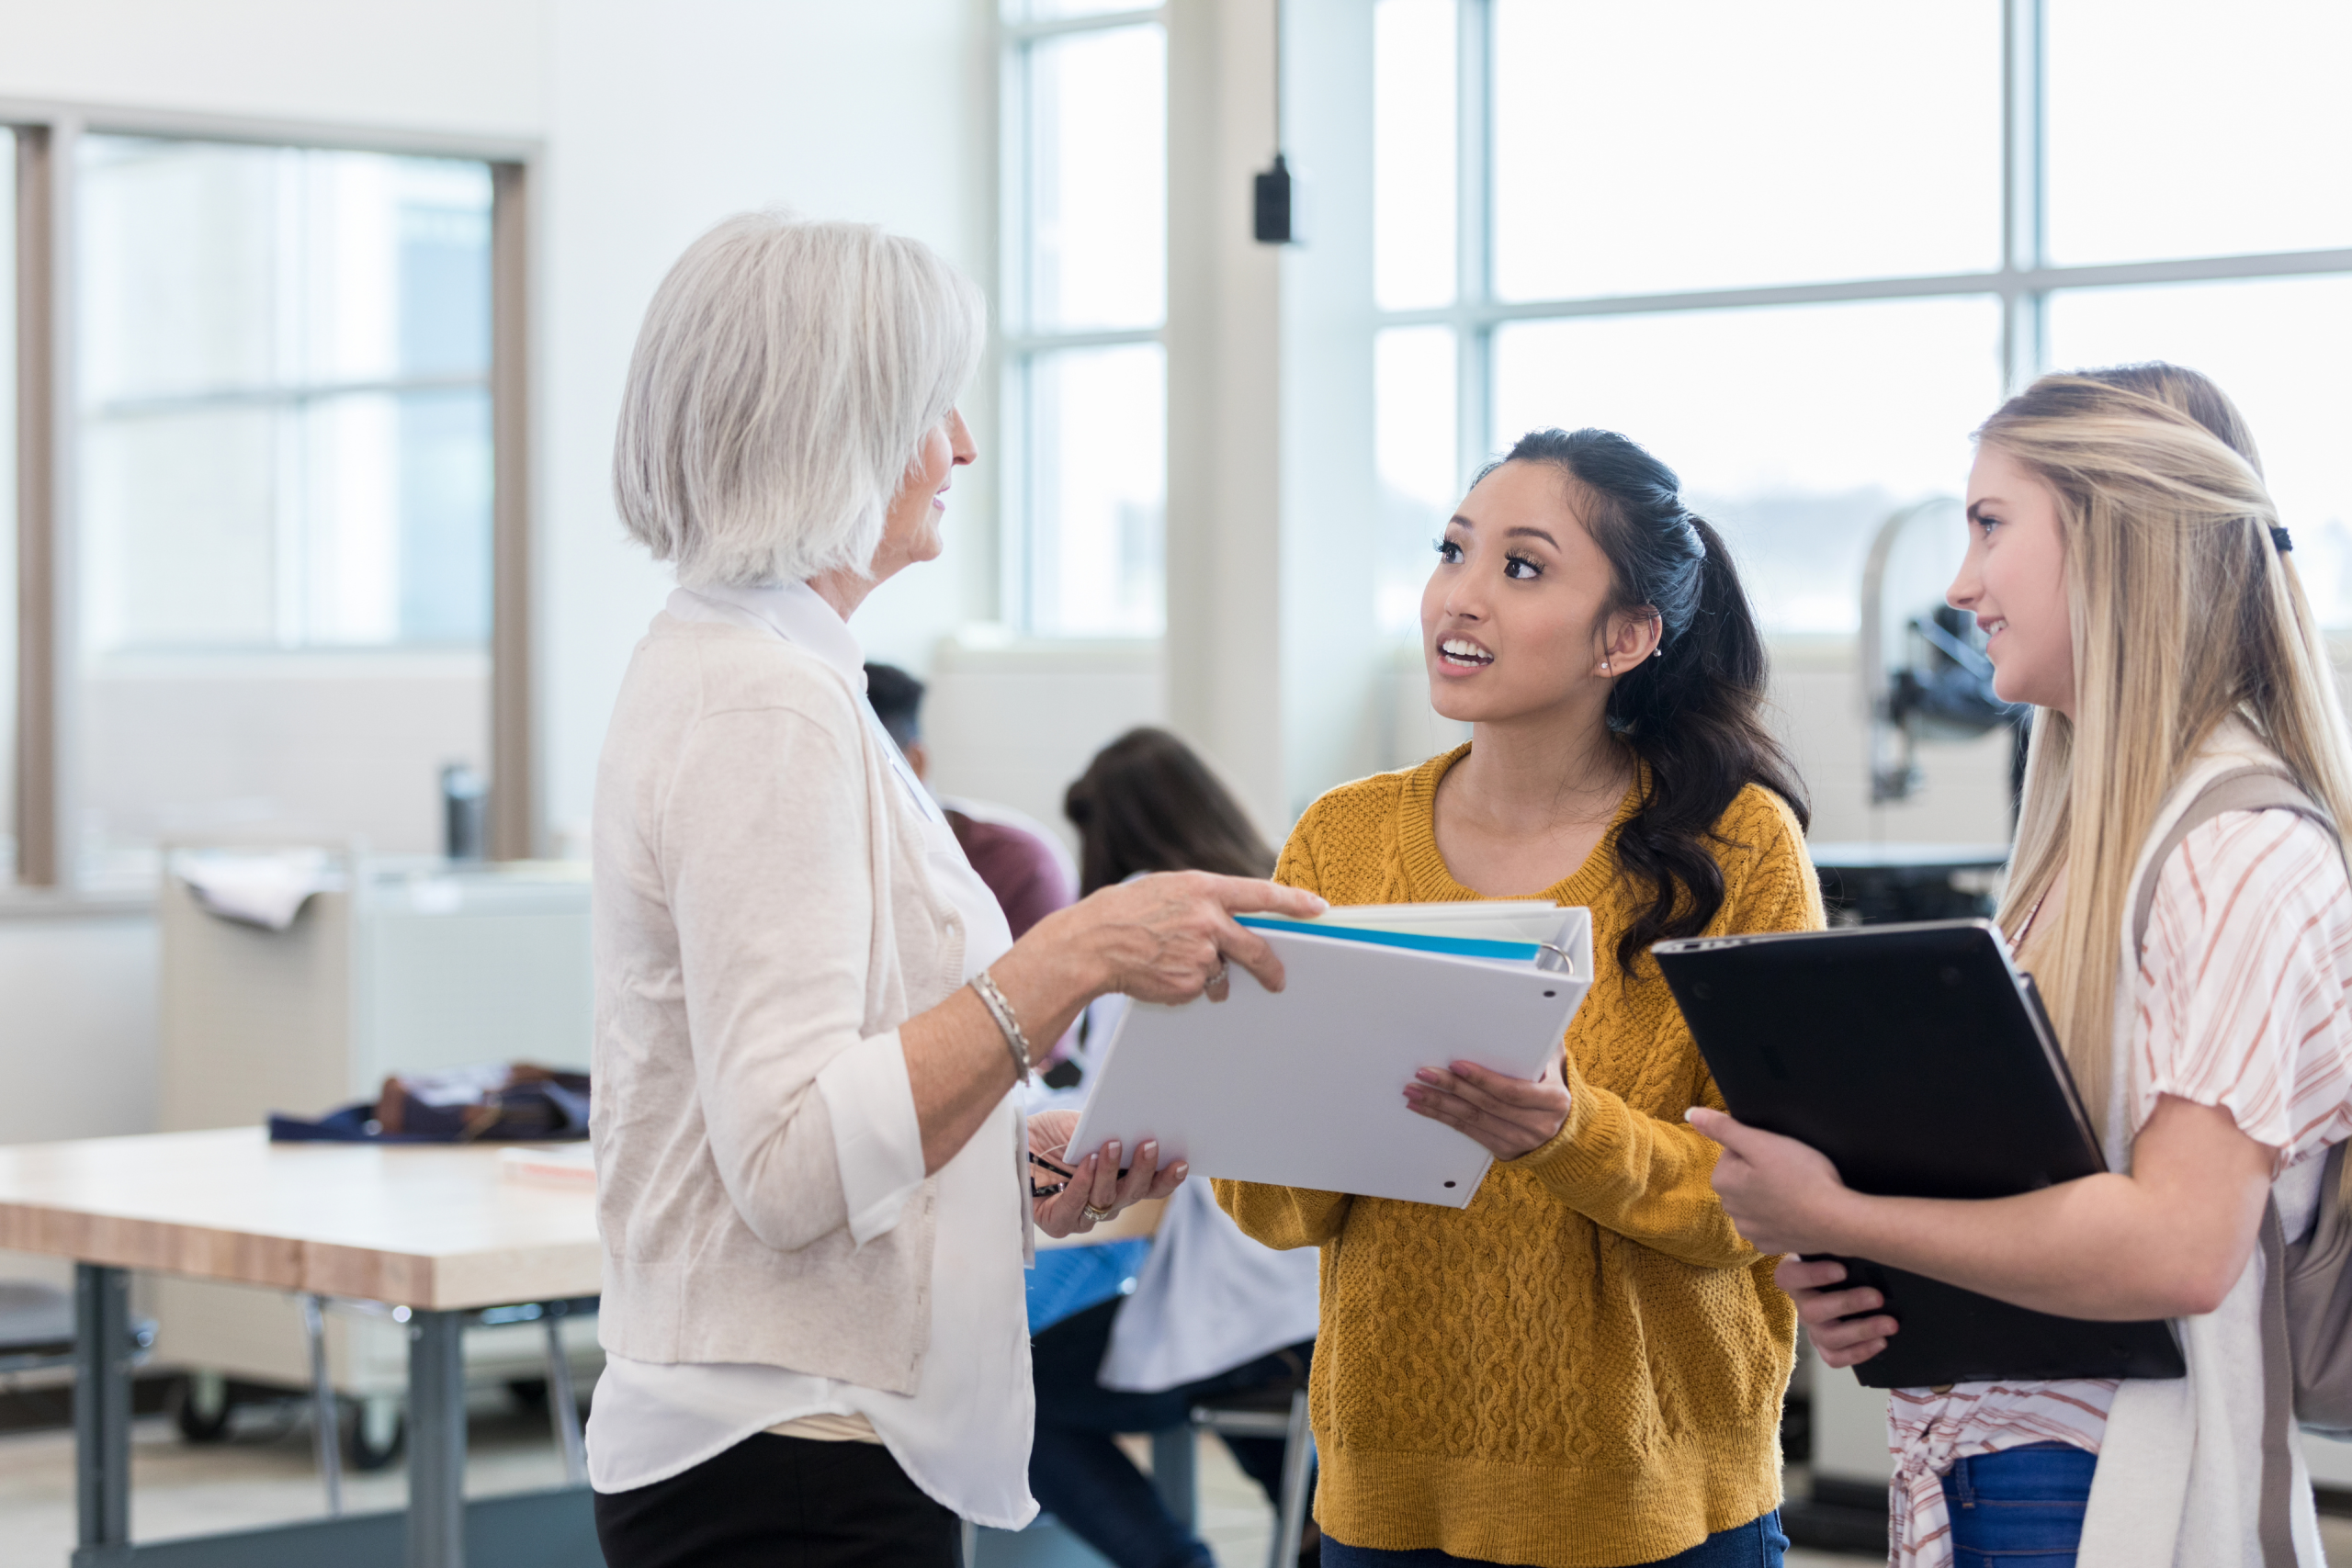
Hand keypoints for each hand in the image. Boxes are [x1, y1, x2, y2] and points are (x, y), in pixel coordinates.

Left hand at [1028, 1110, 1186, 1238]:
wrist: (1012, 1142)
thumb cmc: (1051, 1134)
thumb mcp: (1084, 1126)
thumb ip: (1109, 1131)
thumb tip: (1137, 1122)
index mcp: (1120, 1183)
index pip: (1150, 1187)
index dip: (1167, 1178)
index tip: (1182, 1161)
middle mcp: (1105, 1204)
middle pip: (1132, 1194)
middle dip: (1143, 1169)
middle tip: (1149, 1144)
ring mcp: (1082, 1216)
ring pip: (1106, 1200)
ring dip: (1110, 1171)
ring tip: (1110, 1144)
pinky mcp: (1058, 1222)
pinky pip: (1074, 1207)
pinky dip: (1083, 1183)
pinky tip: (1087, 1162)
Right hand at [1057, 872, 1326, 1005]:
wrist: (1092, 943)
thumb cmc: (1125, 912)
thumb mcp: (1168, 889)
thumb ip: (1205, 900)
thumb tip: (1235, 920)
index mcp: (1204, 890)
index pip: (1261, 894)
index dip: (1294, 901)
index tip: (1319, 907)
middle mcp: (1208, 921)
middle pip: (1255, 948)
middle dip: (1270, 968)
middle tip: (1277, 979)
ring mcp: (1200, 955)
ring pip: (1220, 971)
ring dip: (1207, 973)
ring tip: (1171, 961)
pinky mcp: (1188, 984)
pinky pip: (1198, 988)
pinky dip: (1185, 984)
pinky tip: (1160, 971)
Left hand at [1403, 1056, 1569, 1160]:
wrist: (1562, 1128)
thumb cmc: (1551, 1085)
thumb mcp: (1553, 1063)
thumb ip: (1541, 1043)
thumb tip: (1529, 1013)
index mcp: (1553, 1101)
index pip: (1512, 1091)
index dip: (1483, 1079)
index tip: (1457, 1065)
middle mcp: (1538, 1125)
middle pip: (1486, 1105)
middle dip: (1452, 1088)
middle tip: (1425, 1073)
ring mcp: (1520, 1140)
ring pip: (1472, 1120)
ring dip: (1439, 1104)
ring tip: (1414, 1090)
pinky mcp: (1503, 1149)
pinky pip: (1467, 1132)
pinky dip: (1442, 1117)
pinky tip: (1423, 1107)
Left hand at [1686, 1105, 1855, 1254]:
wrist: (1838, 1220)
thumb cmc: (1802, 1177)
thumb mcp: (1761, 1142)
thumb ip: (1724, 1128)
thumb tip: (1691, 1114)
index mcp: (1722, 1182)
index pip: (1734, 1151)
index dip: (1758, 1146)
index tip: (1777, 1153)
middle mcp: (1730, 1209)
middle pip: (1745, 1175)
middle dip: (1763, 1169)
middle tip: (1791, 1169)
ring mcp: (1751, 1230)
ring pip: (1758, 1198)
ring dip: (1773, 1192)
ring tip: (1797, 1188)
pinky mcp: (1772, 1244)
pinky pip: (1772, 1221)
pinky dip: (1784, 1214)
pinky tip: (1799, 1209)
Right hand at [1777, 1255, 1897, 1368]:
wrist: (1852, 1283)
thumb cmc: (1845, 1260)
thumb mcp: (1838, 1252)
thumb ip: (1843, 1251)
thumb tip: (1869, 1249)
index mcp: (1794, 1275)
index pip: (1789, 1276)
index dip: (1813, 1275)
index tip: (1843, 1270)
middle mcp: (1800, 1302)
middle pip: (1811, 1311)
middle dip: (1848, 1304)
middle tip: (1878, 1297)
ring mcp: (1812, 1328)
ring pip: (1827, 1337)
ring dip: (1862, 1330)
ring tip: (1890, 1324)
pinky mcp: (1825, 1347)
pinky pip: (1835, 1358)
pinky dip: (1859, 1352)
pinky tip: (1882, 1341)